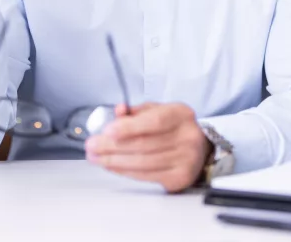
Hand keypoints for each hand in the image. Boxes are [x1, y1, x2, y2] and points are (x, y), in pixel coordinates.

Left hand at [85, 102, 211, 192]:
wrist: (198, 148)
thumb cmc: (171, 127)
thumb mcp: (157, 111)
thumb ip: (136, 112)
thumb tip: (118, 111)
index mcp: (181, 114)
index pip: (154, 121)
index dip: (129, 127)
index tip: (107, 131)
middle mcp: (188, 137)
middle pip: (144, 145)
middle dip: (112, 146)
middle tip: (91, 146)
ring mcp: (186, 160)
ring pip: (142, 163)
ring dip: (114, 161)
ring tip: (95, 157)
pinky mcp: (179, 178)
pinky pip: (145, 176)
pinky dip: (124, 171)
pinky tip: (111, 165)